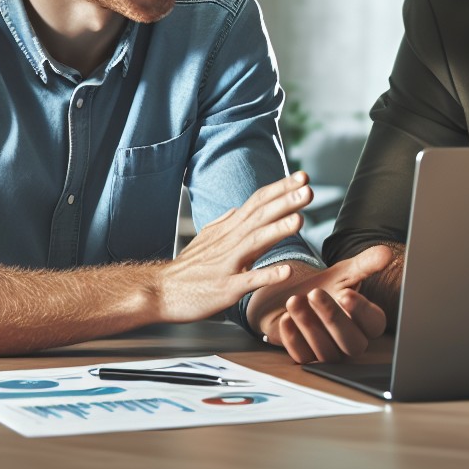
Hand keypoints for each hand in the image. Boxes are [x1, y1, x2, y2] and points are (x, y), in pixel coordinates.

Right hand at [155, 173, 311, 322]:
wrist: (160, 292)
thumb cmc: (189, 267)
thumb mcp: (207, 238)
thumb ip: (224, 222)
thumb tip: (237, 208)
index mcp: (230, 230)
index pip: (258, 202)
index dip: (281, 188)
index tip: (303, 176)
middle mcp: (230, 242)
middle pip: (260, 216)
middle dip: (285, 202)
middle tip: (308, 189)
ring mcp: (227, 264)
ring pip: (255, 243)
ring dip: (278, 230)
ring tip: (300, 220)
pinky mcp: (225, 288)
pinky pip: (248, 280)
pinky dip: (267, 275)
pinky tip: (287, 271)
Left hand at [252, 245, 393, 362]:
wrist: (290, 295)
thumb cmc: (324, 285)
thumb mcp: (344, 272)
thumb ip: (365, 264)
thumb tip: (386, 253)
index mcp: (366, 321)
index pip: (374, 324)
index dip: (362, 311)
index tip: (346, 293)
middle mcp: (351, 341)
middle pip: (352, 342)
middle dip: (332, 317)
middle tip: (315, 293)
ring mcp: (329, 352)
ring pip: (327, 352)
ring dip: (309, 325)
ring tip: (294, 300)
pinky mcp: (306, 358)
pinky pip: (303, 356)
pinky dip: (293, 338)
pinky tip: (285, 319)